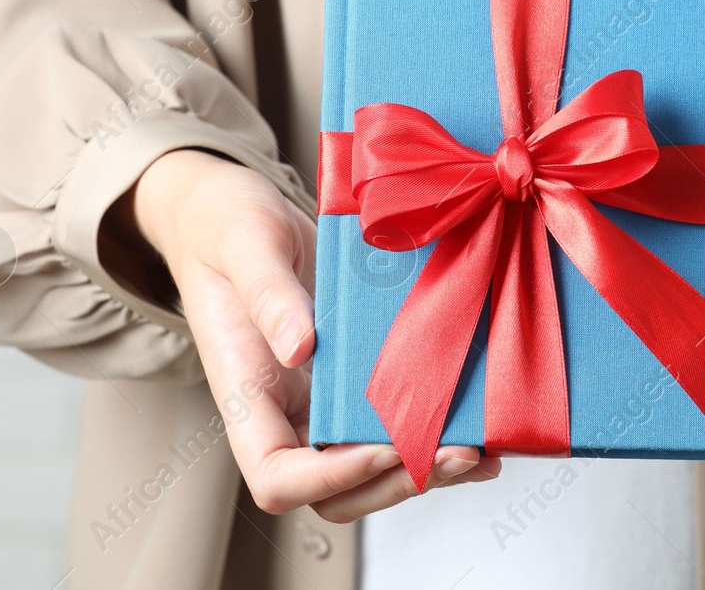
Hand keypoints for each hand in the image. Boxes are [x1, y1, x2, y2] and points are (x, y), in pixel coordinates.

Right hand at [128, 149, 500, 521]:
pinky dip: (432, 433)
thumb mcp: (245, 246)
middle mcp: (282, 410)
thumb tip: (300, 348)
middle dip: (394, 482)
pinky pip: (387, 422)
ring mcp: (318, 399)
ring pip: (368, 468)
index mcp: (245, 391)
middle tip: (455, 453)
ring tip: (478, 451)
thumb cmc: (225, 227)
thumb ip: (269, 295)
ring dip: (422, 469)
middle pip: (333, 491)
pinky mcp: (351, 377)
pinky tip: (476, 426)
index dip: (328, 477)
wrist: (232, 212)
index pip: (276, 476)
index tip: (379, 448)